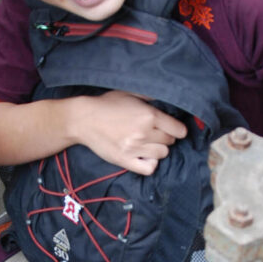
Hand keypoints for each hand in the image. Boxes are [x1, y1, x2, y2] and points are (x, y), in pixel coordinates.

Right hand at [71, 91, 186, 174]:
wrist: (84, 120)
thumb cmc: (106, 105)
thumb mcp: (130, 93)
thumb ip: (150, 98)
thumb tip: (167, 100)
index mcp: (149, 115)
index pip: (178, 129)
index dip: (178, 129)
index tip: (173, 129)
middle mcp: (144, 133)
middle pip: (170, 142)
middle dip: (166, 137)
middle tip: (155, 134)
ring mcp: (135, 148)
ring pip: (162, 155)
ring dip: (158, 150)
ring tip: (148, 144)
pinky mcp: (125, 160)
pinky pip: (149, 168)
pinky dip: (151, 164)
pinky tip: (145, 157)